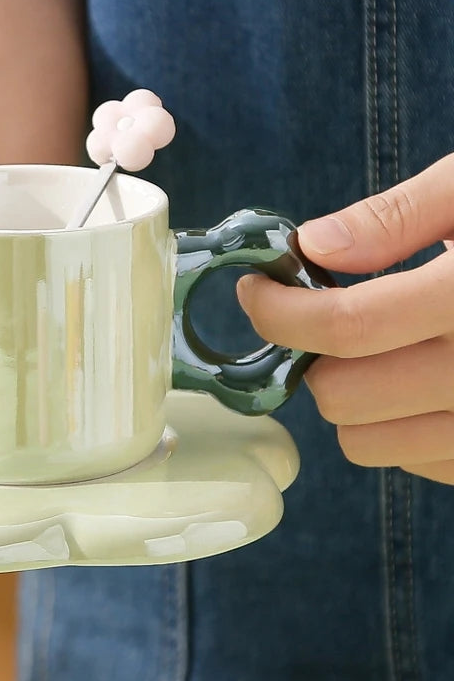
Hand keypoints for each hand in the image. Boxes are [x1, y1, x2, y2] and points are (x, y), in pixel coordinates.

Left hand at [236, 154, 453, 484]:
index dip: (281, 310)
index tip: (258, 291)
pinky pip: (418, 463)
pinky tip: (422, 380)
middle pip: (347, 397)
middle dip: (315, 356)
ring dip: (352, 398)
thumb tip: (313, 248)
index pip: (348, 326)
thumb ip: (399, 217)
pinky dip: (398, 427)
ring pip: (372, 443)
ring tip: (377, 350)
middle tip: (324, 318)